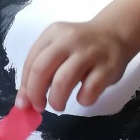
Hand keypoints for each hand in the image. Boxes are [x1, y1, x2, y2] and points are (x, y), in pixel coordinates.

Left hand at [15, 19, 130, 111]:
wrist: (115, 33)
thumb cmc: (81, 46)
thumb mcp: (58, 49)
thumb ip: (40, 71)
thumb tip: (23, 103)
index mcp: (53, 33)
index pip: (31, 62)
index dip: (25, 87)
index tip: (26, 103)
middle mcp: (70, 39)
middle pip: (42, 70)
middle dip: (36, 94)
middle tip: (40, 106)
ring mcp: (90, 52)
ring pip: (63, 81)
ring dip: (56, 100)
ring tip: (59, 104)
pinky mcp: (108, 67)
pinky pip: (89, 91)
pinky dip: (83, 99)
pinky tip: (84, 96)